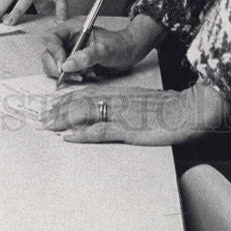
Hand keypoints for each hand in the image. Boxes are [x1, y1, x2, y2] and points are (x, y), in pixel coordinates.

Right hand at [41, 13, 164, 80]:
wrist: (129, 52)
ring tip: (83, 75)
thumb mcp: (106, 50)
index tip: (63, 66)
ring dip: (65, 74)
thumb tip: (66, 66)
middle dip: (56, 67)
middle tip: (72, 76)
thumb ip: (87, 56)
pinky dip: (71, 77)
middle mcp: (68, 39)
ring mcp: (69, 51)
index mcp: (73, 28)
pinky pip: (63, 72)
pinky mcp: (73, 62)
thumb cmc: (120, 45)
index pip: (51, 37)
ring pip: (53, 65)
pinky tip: (86, 75)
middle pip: (48, 53)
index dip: (53, 51)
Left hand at [42, 81, 230, 144]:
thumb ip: (130, 105)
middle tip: (40, 117)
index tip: (52, 105)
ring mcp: (121, 114)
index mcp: (122, 93)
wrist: (190, 109)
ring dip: (63, 120)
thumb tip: (116, 112)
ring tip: (46, 125)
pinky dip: (82, 134)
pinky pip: (100, 131)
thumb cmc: (172, 108)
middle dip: (58, 109)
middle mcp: (118, 99)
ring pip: (84, 113)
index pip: (88, 93)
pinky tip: (69, 137)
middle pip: (81, 101)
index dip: (67, 99)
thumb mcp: (147, 102)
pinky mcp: (128, 128)